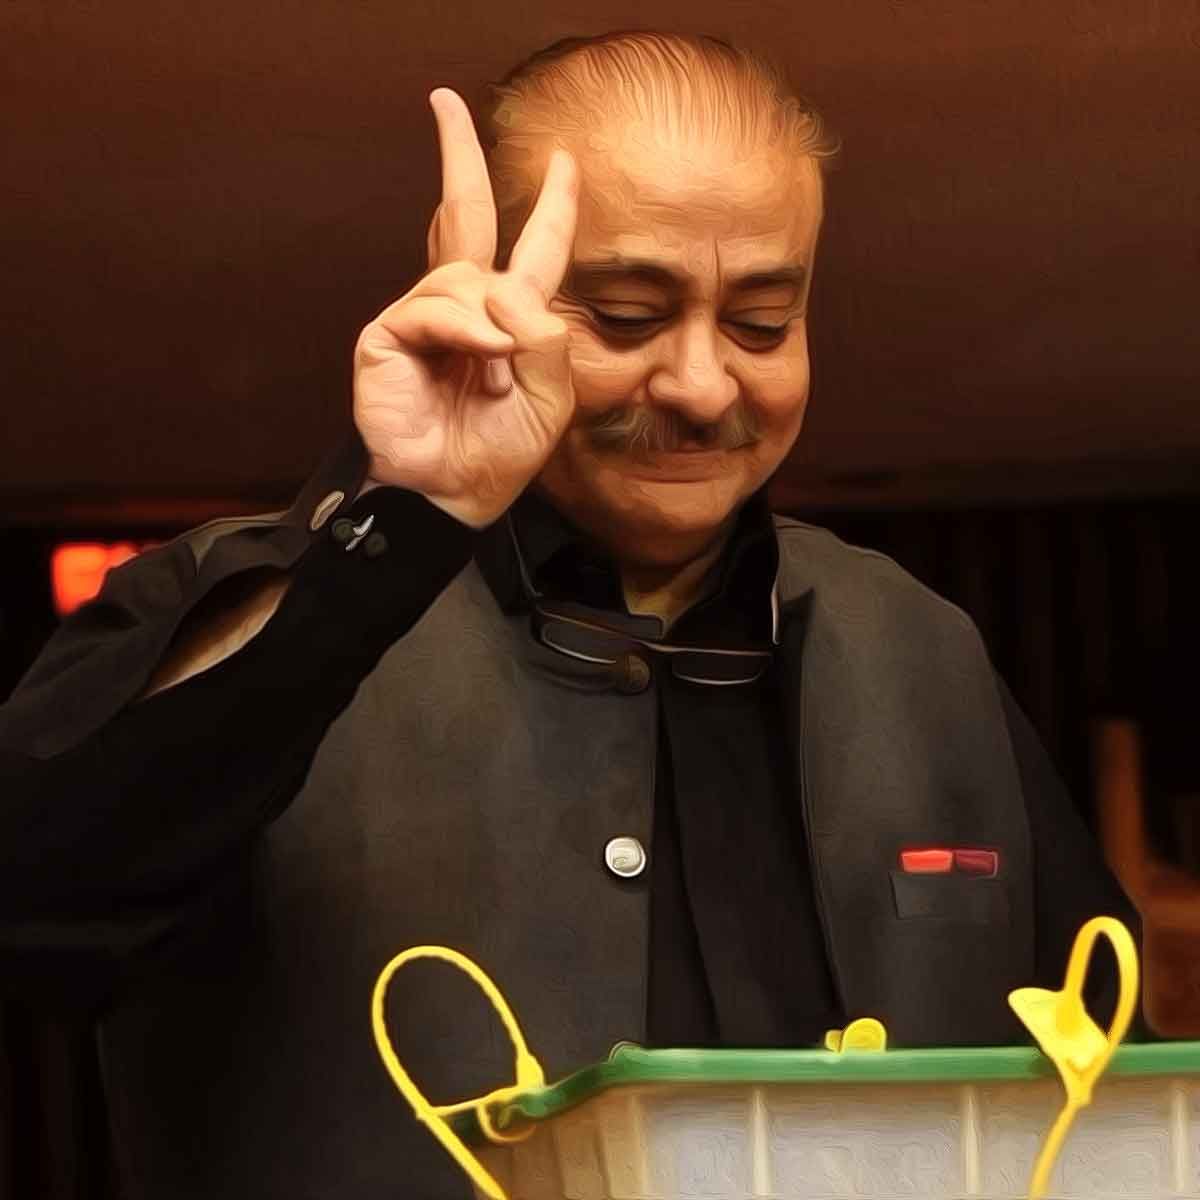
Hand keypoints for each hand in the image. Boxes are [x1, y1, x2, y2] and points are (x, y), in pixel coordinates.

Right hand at [352, 88, 578, 528]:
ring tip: (498, 377)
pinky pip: (435, 308)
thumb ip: (547, 339)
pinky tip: (484, 359)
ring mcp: (422, 318)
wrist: (452, 495)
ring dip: (493, 327)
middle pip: (462, 216)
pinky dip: (467, 331)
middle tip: (445, 102)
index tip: (564, 163)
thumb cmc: (499, 453)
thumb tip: (510, 294)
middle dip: (458, 159)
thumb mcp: (550, 398)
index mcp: (508, 320)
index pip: (531, 250)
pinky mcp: (388, 336)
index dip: (552, 208)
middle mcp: (463, 308)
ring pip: (466, 278)